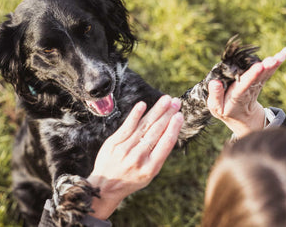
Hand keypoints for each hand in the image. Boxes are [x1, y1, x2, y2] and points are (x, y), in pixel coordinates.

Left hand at [87, 95, 183, 219]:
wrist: (105, 186)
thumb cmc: (131, 178)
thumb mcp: (149, 174)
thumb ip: (158, 155)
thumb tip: (169, 130)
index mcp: (151, 168)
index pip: (166, 143)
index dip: (174, 128)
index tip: (180, 115)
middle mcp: (138, 158)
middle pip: (156, 131)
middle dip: (167, 115)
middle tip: (176, 102)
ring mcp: (125, 150)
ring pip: (144, 126)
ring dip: (156, 110)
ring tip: (166, 99)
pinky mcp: (113, 143)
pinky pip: (126, 126)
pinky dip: (135, 114)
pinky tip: (143, 105)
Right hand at [207, 46, 285, 137]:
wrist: (242, 116)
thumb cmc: (226, 109)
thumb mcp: (216, 108)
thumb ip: (215, 96)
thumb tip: (215, 82)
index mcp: (237, 96)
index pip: (244, 85)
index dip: (251, 76)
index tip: (258, 67)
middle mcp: (249, 90)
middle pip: (259, 78)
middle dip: (266, 68)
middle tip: (273, 59)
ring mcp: (257, 85)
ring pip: (267, 73)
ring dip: (275, 63)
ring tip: (282, 54)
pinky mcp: (261, 80)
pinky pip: (271, 70)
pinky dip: (279, 60)